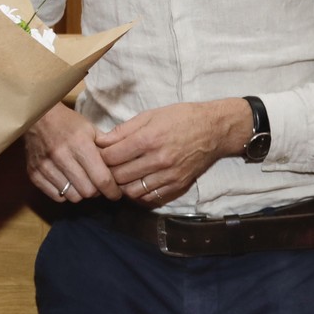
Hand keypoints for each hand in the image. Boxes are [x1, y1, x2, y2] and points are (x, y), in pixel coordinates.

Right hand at [25, 103, 122, 202]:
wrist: (36, 117)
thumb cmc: (67, 122)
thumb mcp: (90, 129)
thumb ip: (106, 148)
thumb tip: (121, 166)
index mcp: (80, 144)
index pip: (102, 179)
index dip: (112, 190)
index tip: (116, 193)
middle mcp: (62, 157)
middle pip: (88, 191)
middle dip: (97, 192)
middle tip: (98, 186)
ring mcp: (45, 166)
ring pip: (72, 196)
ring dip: (80, 193)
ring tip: (82, 183)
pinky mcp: (34, 174)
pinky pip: (56, 196)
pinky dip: (64, 193)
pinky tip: (67, 183)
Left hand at [96, 98, 250, 206]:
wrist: (214, 130)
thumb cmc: (181, 118)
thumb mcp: (150, 115)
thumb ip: (123, 130)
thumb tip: (100, 141)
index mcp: (148, 139)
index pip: (112, 157)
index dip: (100, 156)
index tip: (99, 153)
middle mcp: (158, 160)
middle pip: (119, 176)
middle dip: (108, 172)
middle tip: (105, 167)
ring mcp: (169, 175)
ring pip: (132, 191)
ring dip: (122, 185)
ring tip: (120, 176)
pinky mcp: (177, 185)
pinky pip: (150, 197)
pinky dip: (138, 193)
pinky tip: (136, 183)